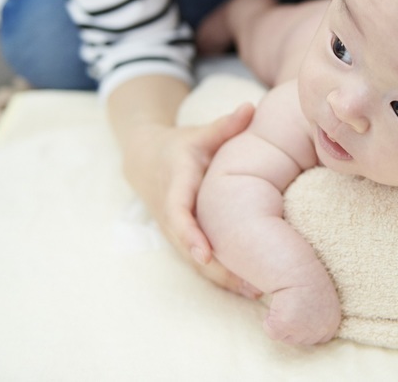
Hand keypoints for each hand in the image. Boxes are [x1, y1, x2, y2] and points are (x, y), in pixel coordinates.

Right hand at [123, 102, 259, 297]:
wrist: (145, 158)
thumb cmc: (181, 146)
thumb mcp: (200, 133)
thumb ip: (225, 125)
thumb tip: (251, 106)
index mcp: (175, 184)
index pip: (178, 212)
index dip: (190, 234)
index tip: (205, 254)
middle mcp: (170, 212)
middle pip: (188, 246)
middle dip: (216, 268)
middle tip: (247, 283)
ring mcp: (172, 229)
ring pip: (193, 260)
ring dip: (220, 278)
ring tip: (253, 291)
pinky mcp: (179, 239)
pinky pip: (197, 261)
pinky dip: (218, 275)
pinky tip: (246, 287)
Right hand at [263, 277, 341, 345]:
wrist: (298, 268)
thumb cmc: (308, 275)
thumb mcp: (322, 296)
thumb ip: (317, 311)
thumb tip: (295, 318)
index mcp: (332, 322)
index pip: (319, 338)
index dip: (306, 327)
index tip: (298, 315)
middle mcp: (320, 330)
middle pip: (301, 340)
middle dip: (293, 326)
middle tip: (290, 304)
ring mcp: (302, 331)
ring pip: (286, 337)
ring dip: (282, 322)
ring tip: (284, 302)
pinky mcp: (283, 327)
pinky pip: (271, 331)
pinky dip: (269, 320)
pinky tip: (276, 304)